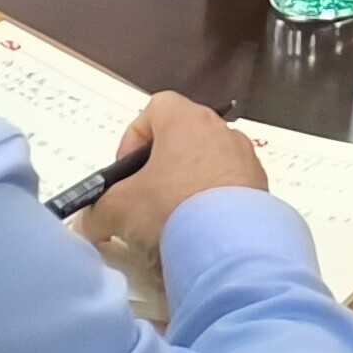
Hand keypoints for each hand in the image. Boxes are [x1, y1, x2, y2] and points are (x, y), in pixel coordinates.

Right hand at [85, 93, 271, 257]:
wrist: (230, 244)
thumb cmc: (171, 207)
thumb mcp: (118, 209)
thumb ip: (98, 211)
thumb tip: (91, 224)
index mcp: (188, 120)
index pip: (156, 108)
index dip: (134, 137)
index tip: (126, 172)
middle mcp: (222, 131)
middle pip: (182, 140)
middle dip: (159, 170)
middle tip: (144, 202)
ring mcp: (246, 159)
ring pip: (206, 167)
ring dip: (186, 190)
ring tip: (171, 226)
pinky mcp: (261, 189)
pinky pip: (228, 191)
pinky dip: (211, 207)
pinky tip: (198, 235)